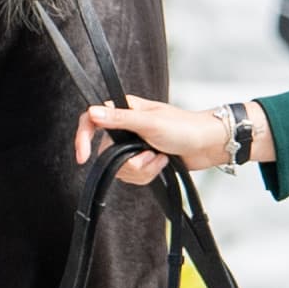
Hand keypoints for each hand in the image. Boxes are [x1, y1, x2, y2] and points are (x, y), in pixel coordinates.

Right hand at [74, 95, 237, 184]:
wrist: (206, 145)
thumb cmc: (183, 127)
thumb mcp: (149, 123)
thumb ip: (119, 119)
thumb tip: (92, 112)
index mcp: (124, 110)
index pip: (91, 120)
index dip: (82, 138)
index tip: (82, 158)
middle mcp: (125, 127)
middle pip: (107, 154)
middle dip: (130, 162)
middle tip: (151, 153)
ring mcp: (133, 145)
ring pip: (121, 169)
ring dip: (143, 169)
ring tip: (160, 157)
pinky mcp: (142, 160)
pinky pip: (133, 177)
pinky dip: (148, 174)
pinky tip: (162, 163)